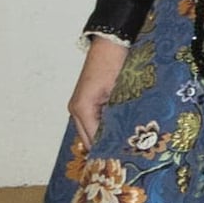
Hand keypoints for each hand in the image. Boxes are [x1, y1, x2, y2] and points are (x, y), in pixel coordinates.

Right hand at [66, 33, 128, 152]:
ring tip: (126, 148)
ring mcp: (80, 105)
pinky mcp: (87, 100)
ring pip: (93, 130)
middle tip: (127, 158)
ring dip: (107, 137)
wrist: (112, 42)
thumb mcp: (120, 91)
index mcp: (82, 109)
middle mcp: (76, 110)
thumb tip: (124, 136)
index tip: (122, 161)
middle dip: (106, 146)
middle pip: (90, 138)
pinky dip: (107, 126)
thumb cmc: (115, 62)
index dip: (107, 150)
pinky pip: (96, 120)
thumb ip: (118, 114)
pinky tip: (122, 131)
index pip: (93, 139)